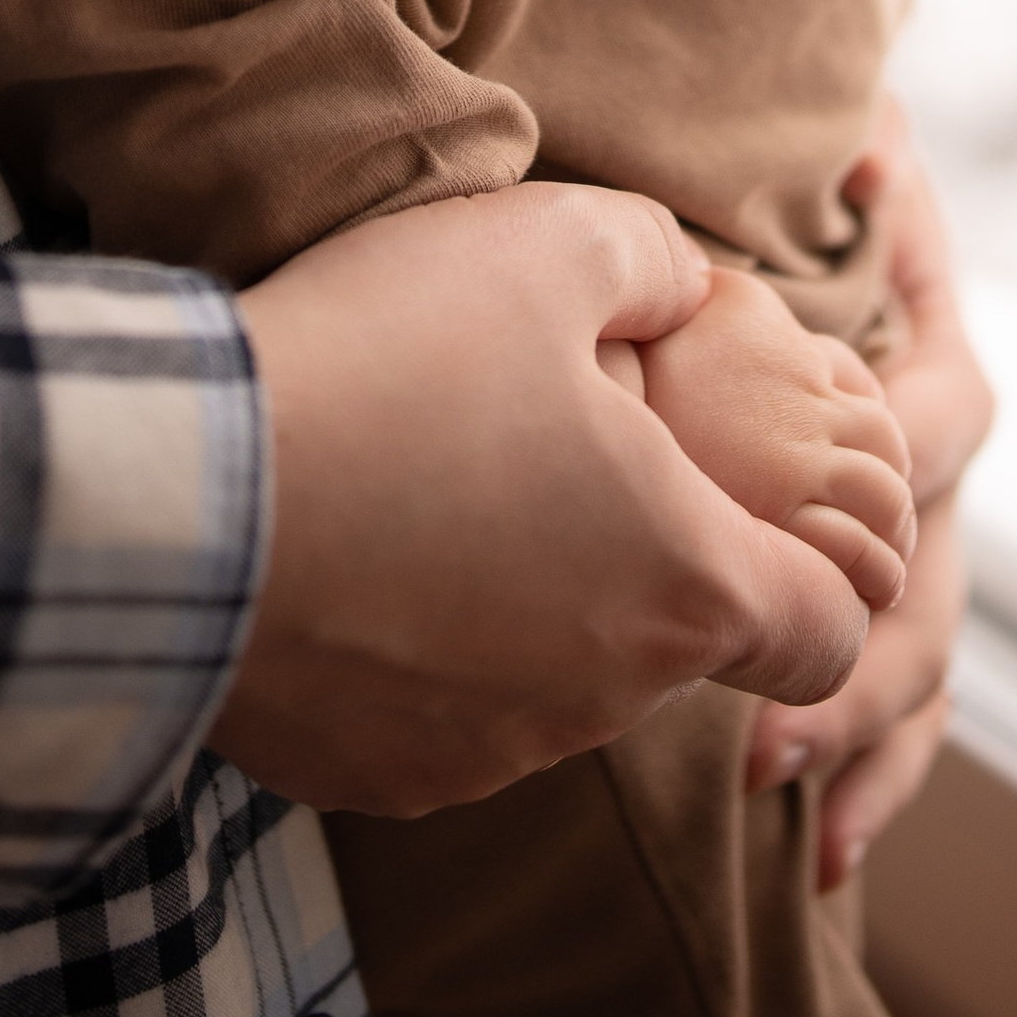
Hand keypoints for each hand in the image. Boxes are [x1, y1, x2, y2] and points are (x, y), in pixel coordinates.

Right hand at [219, 186, 875, 818]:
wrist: (183, 502)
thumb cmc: (390, 362)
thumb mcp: (550, 242)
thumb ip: (652, 261)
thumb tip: (675, 289)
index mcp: (684, 582)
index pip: (832, 632)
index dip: (823, 568)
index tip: (759, 504)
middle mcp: (605, 697)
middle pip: (675, 632)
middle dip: (635, 541)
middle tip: (542, 438)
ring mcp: (489, 752)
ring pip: (558, 672)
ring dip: (527, 592)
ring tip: (428, 481)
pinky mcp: (380, 773)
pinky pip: (441, 709)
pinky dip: (423, 644)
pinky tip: (353, 552)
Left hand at [747, 105, 995, 886]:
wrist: (825, 233)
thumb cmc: (817, 207)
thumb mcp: (843, 172)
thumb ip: (866, 163)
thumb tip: (862, 150)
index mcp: (935, 369)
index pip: (943, 412)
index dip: (899, 461)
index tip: (829, 500)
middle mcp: (939, 475)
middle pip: (929, 572)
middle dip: (853, 645)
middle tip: (764, 715)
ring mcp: (923, 554)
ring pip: (923, 661)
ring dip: (855, 728)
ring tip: (772, 775)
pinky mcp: (889, 617)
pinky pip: (908, 717)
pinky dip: (873, 784)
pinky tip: (822, 858)